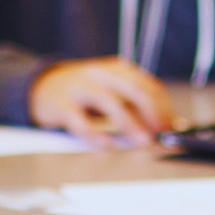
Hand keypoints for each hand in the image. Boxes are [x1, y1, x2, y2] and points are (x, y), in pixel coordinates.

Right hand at [28, 57, 174, 145]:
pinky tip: (105, 144)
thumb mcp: (111, 91)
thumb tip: (165, 126)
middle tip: (162, 135)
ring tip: (143, 141)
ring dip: (131, 124)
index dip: (164, 107)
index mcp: (117, 70)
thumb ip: (135, 105)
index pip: (148, 86)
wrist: (42, 86)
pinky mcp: (61, 105)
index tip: (172, 128)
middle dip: (153, 113)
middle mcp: (101, 75)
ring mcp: (80, 88)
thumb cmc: (84, 93)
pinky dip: (94, 133)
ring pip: (110, 103)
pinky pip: (79, 120)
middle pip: (134, 90)